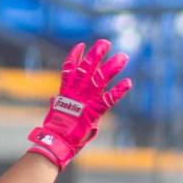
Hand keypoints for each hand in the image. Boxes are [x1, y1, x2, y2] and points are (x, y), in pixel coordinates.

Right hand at [26, 39, 133, 169]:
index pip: (69, 68)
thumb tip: (54, 100)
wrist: (56, 140)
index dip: (74, 56)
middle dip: (97, 54)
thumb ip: (58, 103)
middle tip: (105, 42)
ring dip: (112, 67)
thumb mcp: (55, 112)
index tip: (81, 46)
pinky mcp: (95, 111)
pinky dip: (119, 91)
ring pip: (100, 78)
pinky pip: (109, 99)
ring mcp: (86, 100)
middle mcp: (77, 91)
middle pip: (87, 68)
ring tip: (123, 57)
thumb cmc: (55, 130)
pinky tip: (128, 83)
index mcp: (66, 91)